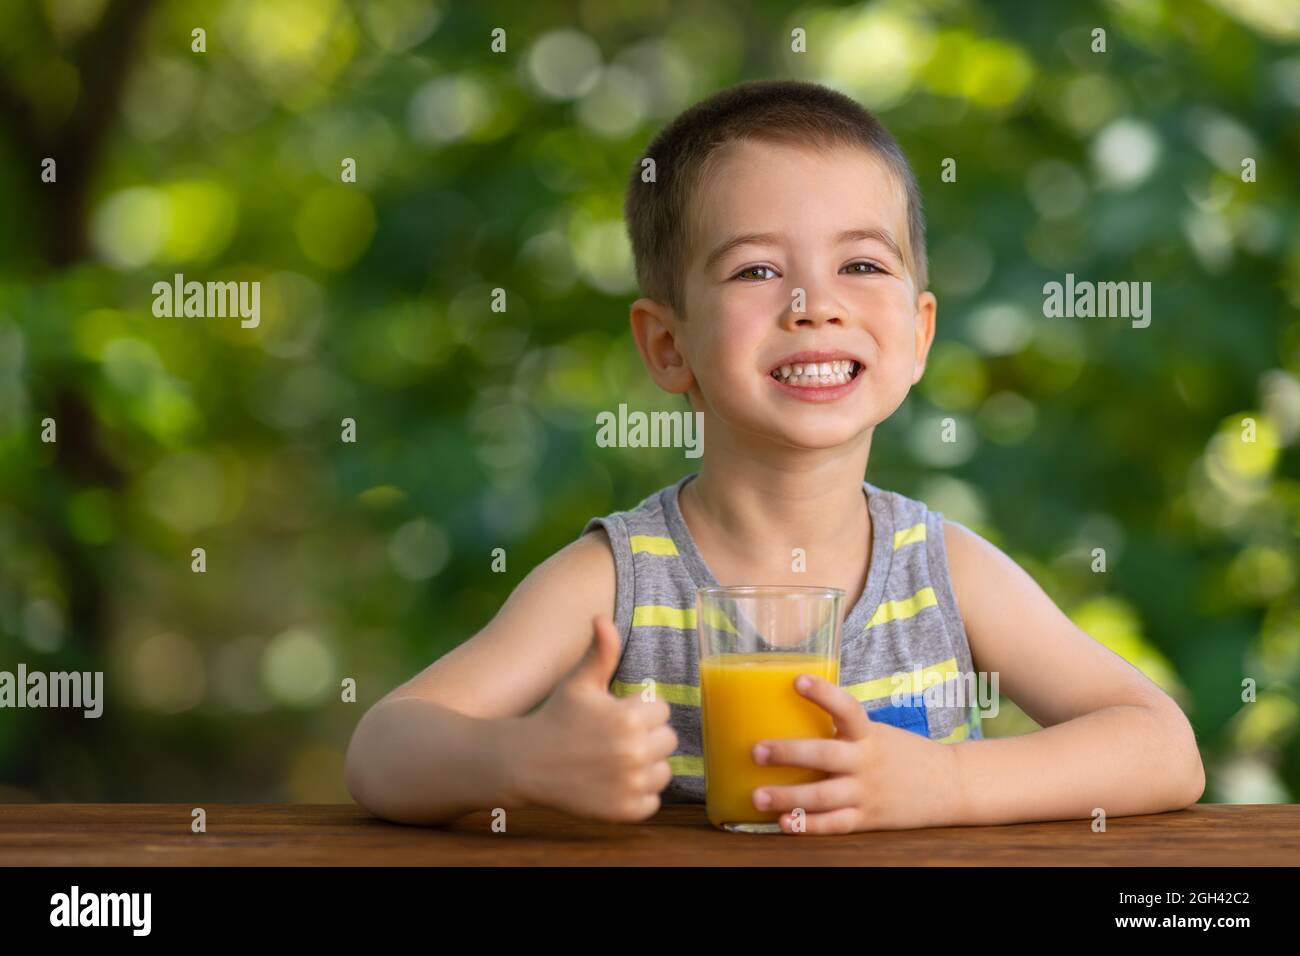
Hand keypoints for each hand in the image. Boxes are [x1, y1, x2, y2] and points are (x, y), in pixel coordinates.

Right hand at [516, 615, 677, 822]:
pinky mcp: (625, 811)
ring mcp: (630, 784)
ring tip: (615, 760)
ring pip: (664, 771)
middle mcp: (634, 752)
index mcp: (629, 718)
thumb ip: (600, 652)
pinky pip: (652, 802)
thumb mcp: (579, 682)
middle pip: (668, 740)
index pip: (661, 710)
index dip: (639, 711)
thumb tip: (603, 618)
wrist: (526, 763)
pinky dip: (637, 795)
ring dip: (646, 766)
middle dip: (646, 737)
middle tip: (614, 738)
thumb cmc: (556, 716)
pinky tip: (613, 783)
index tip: (615, 715)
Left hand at [749, 674, 963, 833]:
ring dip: (788, 797)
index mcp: (869, 735)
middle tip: (756, 751)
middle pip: (825, 756)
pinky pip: (834, 825)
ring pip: (823, 796)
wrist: (950, 785)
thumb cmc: (904, 754)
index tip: (797, 680)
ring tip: (758, 796)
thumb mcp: (877, 733)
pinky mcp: (868, 819)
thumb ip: (844, 731)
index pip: (847, 708)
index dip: (823, 694)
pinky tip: (784, 823)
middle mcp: (867, 762)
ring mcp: (867, 793)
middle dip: (789, 753)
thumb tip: (792, 714)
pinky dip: (808, 825)